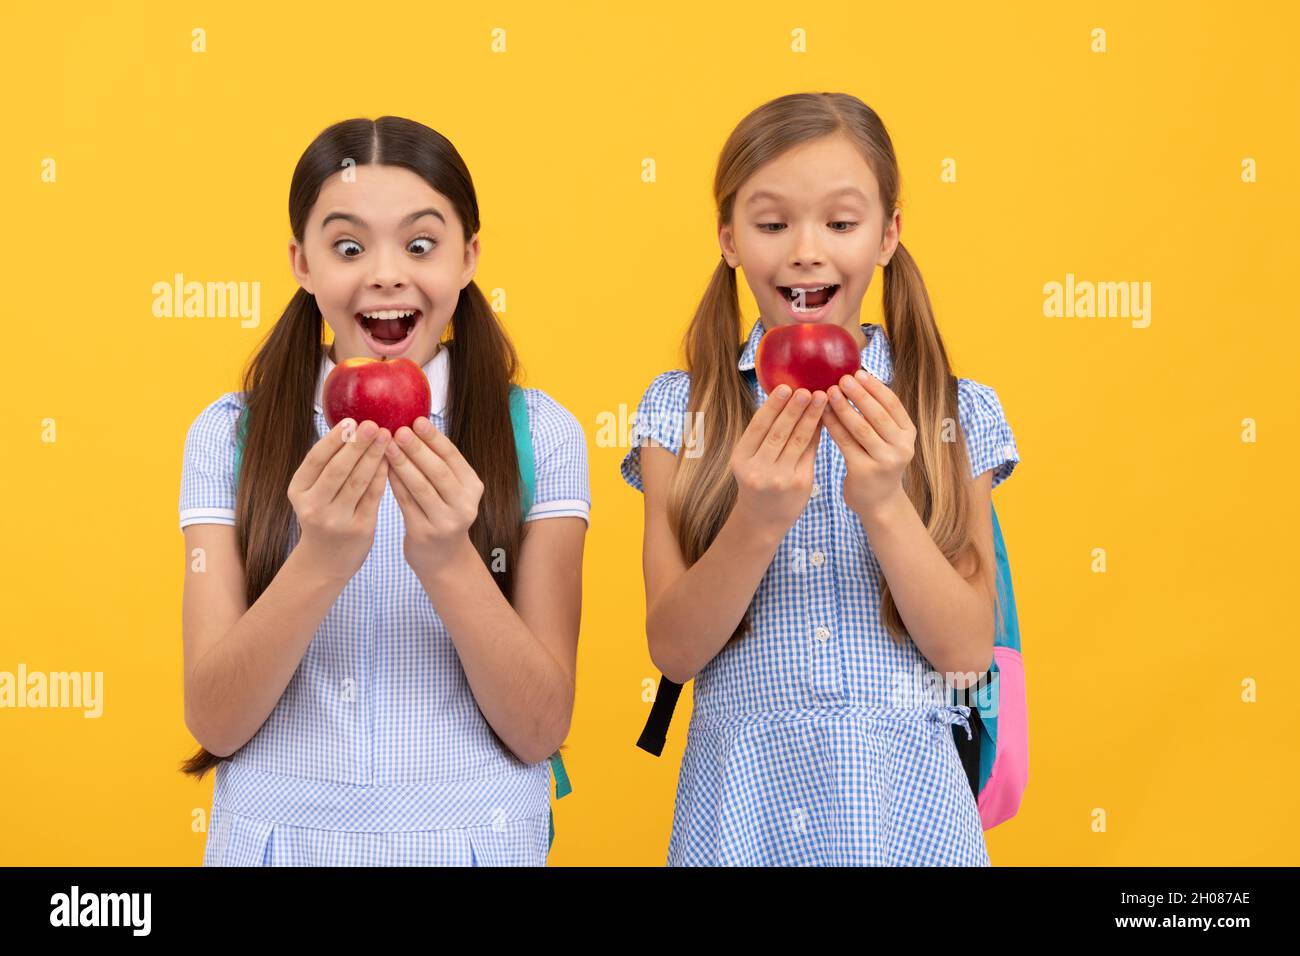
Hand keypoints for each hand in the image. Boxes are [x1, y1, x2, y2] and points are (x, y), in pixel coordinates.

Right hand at [287, 418, 390, 582]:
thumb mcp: (312, 493)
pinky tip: (390, 459)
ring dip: (374, 456)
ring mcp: (336, 520)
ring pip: (358, 481)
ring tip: (386, 436)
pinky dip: (382, 475)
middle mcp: (314, 506)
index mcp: (298, 491)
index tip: (351, 420)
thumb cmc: (322, 516)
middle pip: (338, 469)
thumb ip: (325, 467)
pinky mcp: (359, 529)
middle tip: (373, 423)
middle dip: (357, 445)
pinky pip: (374, 496)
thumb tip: (349, 426)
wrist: (325, 562)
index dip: (334, 439)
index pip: (316, 459)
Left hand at [384, 416, 484, 577]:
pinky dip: (394, 483)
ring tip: (386, 445)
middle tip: (399, 430)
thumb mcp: (452, 490)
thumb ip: (440, 464)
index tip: (417, 420)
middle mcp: (464, 505)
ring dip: (402, 464)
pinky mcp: (424, 533)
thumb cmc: (443, 513)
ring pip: (421, 487)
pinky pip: (406, 502)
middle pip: (438, 472)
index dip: (435, 438)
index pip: (453, 458)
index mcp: (473, 488)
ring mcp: (445, 521)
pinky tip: (383, 468)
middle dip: (418, 449)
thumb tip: (415, 425)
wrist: (443, 558)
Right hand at [729, 384, 825, 537]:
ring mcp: (780, 478)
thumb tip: (785, 398)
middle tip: (807, 389)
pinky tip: (824, 419)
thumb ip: (764, 435)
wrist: (764, 519)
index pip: (758, 427)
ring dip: (811, 417)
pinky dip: (817, 434)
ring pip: (798, 441)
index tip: (785, 387)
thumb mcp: (750, 459)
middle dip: (795, 409)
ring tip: (821, 398)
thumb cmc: (758, 480)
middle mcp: (759, 470)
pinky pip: (810, 452)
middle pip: (779, 432)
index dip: (773, 406)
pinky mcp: (800, 483)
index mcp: (741, 459)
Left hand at [822, 368, 915, 518]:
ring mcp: (885, 461)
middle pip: (878, 415)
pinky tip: (822, 415)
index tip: (859, 372)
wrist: (879, 502)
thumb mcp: (888, 440)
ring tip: (829, 392)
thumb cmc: (878, 462)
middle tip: (841, 378)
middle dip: (859, 394)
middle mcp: (902, 447)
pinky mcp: (864, 472)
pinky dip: (833, 426)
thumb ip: (879, 416)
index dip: (876, 387)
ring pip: (861, 428)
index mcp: (909, 434)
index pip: (893, 405)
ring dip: (844, 408)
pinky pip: (846, 443)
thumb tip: (858, 379)